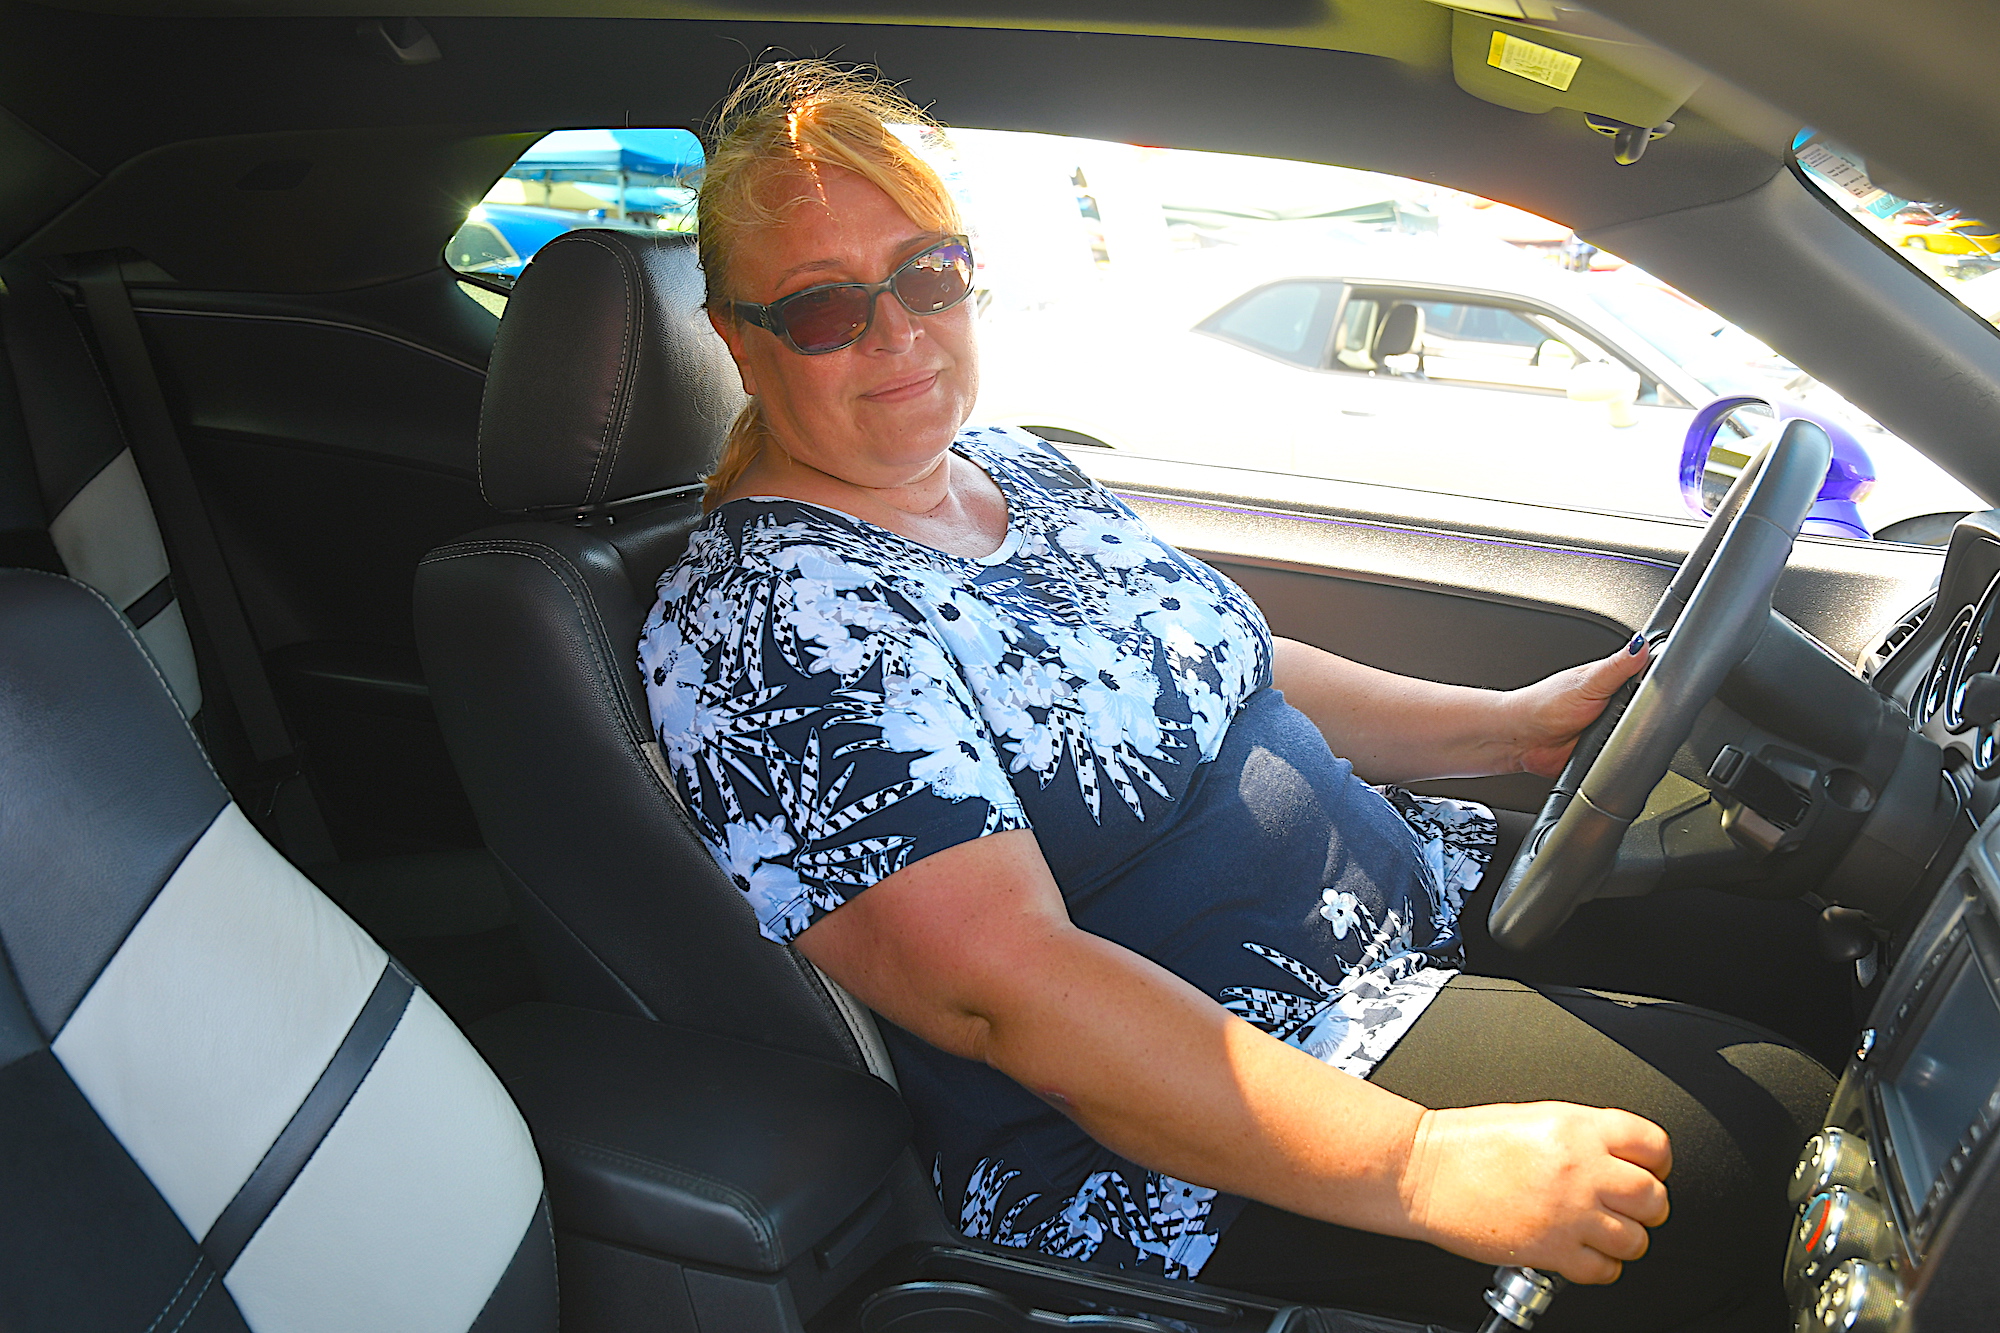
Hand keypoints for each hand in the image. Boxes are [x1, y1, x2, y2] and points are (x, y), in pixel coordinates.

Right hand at [1397, 1101, 1671, 1283]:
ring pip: (1636, 1240)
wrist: (1422, 1170)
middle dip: (1645, 1207)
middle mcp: (1581, 1169)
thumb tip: (1618, 1157)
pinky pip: (1604, 1270)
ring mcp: (1569, 1212)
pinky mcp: (1552, 1250)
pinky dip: (1599, 1267)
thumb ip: (1583, 1135)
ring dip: (1623, 1239)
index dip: (1656, 1163)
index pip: (1655, 1145)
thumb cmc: (1465, 1143)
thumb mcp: (1534, 1117)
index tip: (1645, 1171)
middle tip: (1626, 1207)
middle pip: (1654, 1198)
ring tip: (1598, 1231)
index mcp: (1577, 1127)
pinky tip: (1579, 1251)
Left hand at [1503, 636, 1649, 777]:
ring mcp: (1611, 728)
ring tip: (1611, 733)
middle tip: (1624, 715)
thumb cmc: (1545, 705)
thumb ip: (1617, 666)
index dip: (1660, 682)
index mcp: (1612, 680)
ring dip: (1633, 737)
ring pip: (1640, 734)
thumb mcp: (1587, 682)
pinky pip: (1625, 755)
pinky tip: (1611, 749)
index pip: (1648, 676)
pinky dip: (1623, 755)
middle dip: (1646, 715)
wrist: (1523, 739)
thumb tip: (1640, 644)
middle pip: (1649, 709)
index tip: (1661, 687)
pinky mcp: (1607, 751)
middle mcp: (1614, 703)